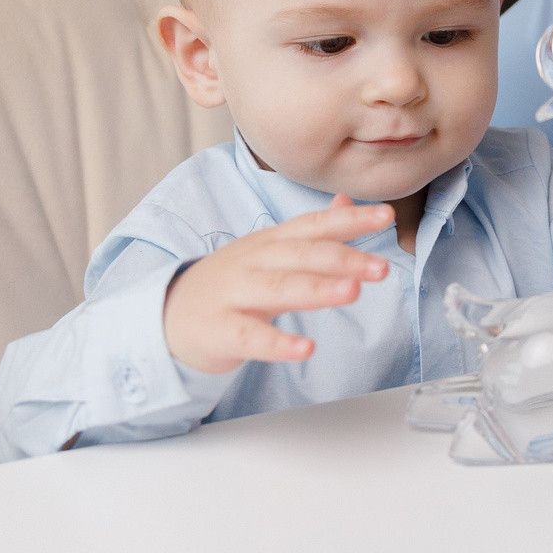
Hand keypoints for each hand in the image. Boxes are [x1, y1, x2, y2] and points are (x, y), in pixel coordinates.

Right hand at [163, 194, 392, 373]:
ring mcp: (233, 294)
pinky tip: (306, 349)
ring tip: (352, 292)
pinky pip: (251, 337)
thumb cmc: (229, 285)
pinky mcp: (219, 330)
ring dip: (316, 290)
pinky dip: (278, 343)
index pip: (312, 225)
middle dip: (343, 258)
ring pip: (278, 288)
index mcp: (268, 243)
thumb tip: (347, 203)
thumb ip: (310, 232)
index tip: (385, 216)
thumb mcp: (268, 252)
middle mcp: (252, 262)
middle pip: (300, 255)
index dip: (348, 220)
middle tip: (381, 267)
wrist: (167, 316)